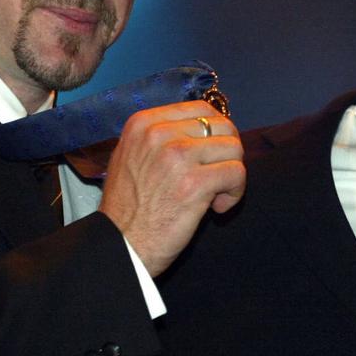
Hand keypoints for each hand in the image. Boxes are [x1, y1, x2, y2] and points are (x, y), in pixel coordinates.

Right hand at [98, 101, 245, 275]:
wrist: (119, 246)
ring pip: (233, 149)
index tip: (210, 156)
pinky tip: (216, 207)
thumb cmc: (128, 207)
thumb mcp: (132, 156)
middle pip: (223, 127)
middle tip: (215, 177)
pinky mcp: (194, 183)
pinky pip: (236, 173)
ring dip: (231, 174)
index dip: (215, 133)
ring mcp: (177, 157)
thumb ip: (162, 137)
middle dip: (227, 154)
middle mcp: (159, 134)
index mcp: (144, 123)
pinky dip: (234, 193)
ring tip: (214, 195)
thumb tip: (205, 126)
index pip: (202, 109)